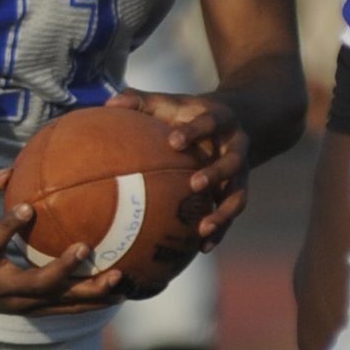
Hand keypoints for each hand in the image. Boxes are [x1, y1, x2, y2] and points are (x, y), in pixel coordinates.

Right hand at [0, 169, 127, 314]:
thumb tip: (7, 169)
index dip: (8, 227)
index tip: (27, 208)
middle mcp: (2, 287)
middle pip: (35, 283)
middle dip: (61, 268)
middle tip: (85, 247)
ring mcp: (21, 303)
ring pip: (57, 301)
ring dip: (88, 292)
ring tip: (118, 277)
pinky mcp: (36, 310)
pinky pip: (67, 308)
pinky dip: (93, 303)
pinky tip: (120, 294)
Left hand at [108, 88, 246, 251]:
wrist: (232, 121)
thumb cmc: (189, 114)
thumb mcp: (171, 103)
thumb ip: (142, 101)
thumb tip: (108, 103)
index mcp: (220, 119)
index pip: (209, 122)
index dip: (194, 132)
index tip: (173, 142)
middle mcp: (236, 147)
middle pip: (232, 161)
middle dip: (215, 173)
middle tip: (194, 184)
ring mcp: (240, 172)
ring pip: (237, 194)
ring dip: (223, 212)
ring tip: (202, 228)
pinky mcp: (237, 191)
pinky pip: (231, 214)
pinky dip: (221, 232)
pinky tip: (202, 248)